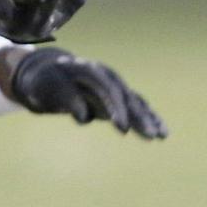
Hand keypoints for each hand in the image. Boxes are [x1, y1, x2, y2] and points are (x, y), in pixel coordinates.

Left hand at [11, 46, 167, 138]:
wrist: (47, 74)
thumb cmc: (44, 82)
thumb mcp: (47, 88)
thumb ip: (66, 98)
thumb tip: (83, 115)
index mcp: (89, 70)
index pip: (107, 89)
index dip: (116, 108)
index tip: (122, 129)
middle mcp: (106, 76)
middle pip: (126, 96)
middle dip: (138, 116)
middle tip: (151, 135)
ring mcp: (113, 86)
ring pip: (135, 102)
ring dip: (148, 118)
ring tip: (162, 135)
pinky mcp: (116, 97)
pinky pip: (136, 107)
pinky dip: (148, 118)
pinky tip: (162, 132)